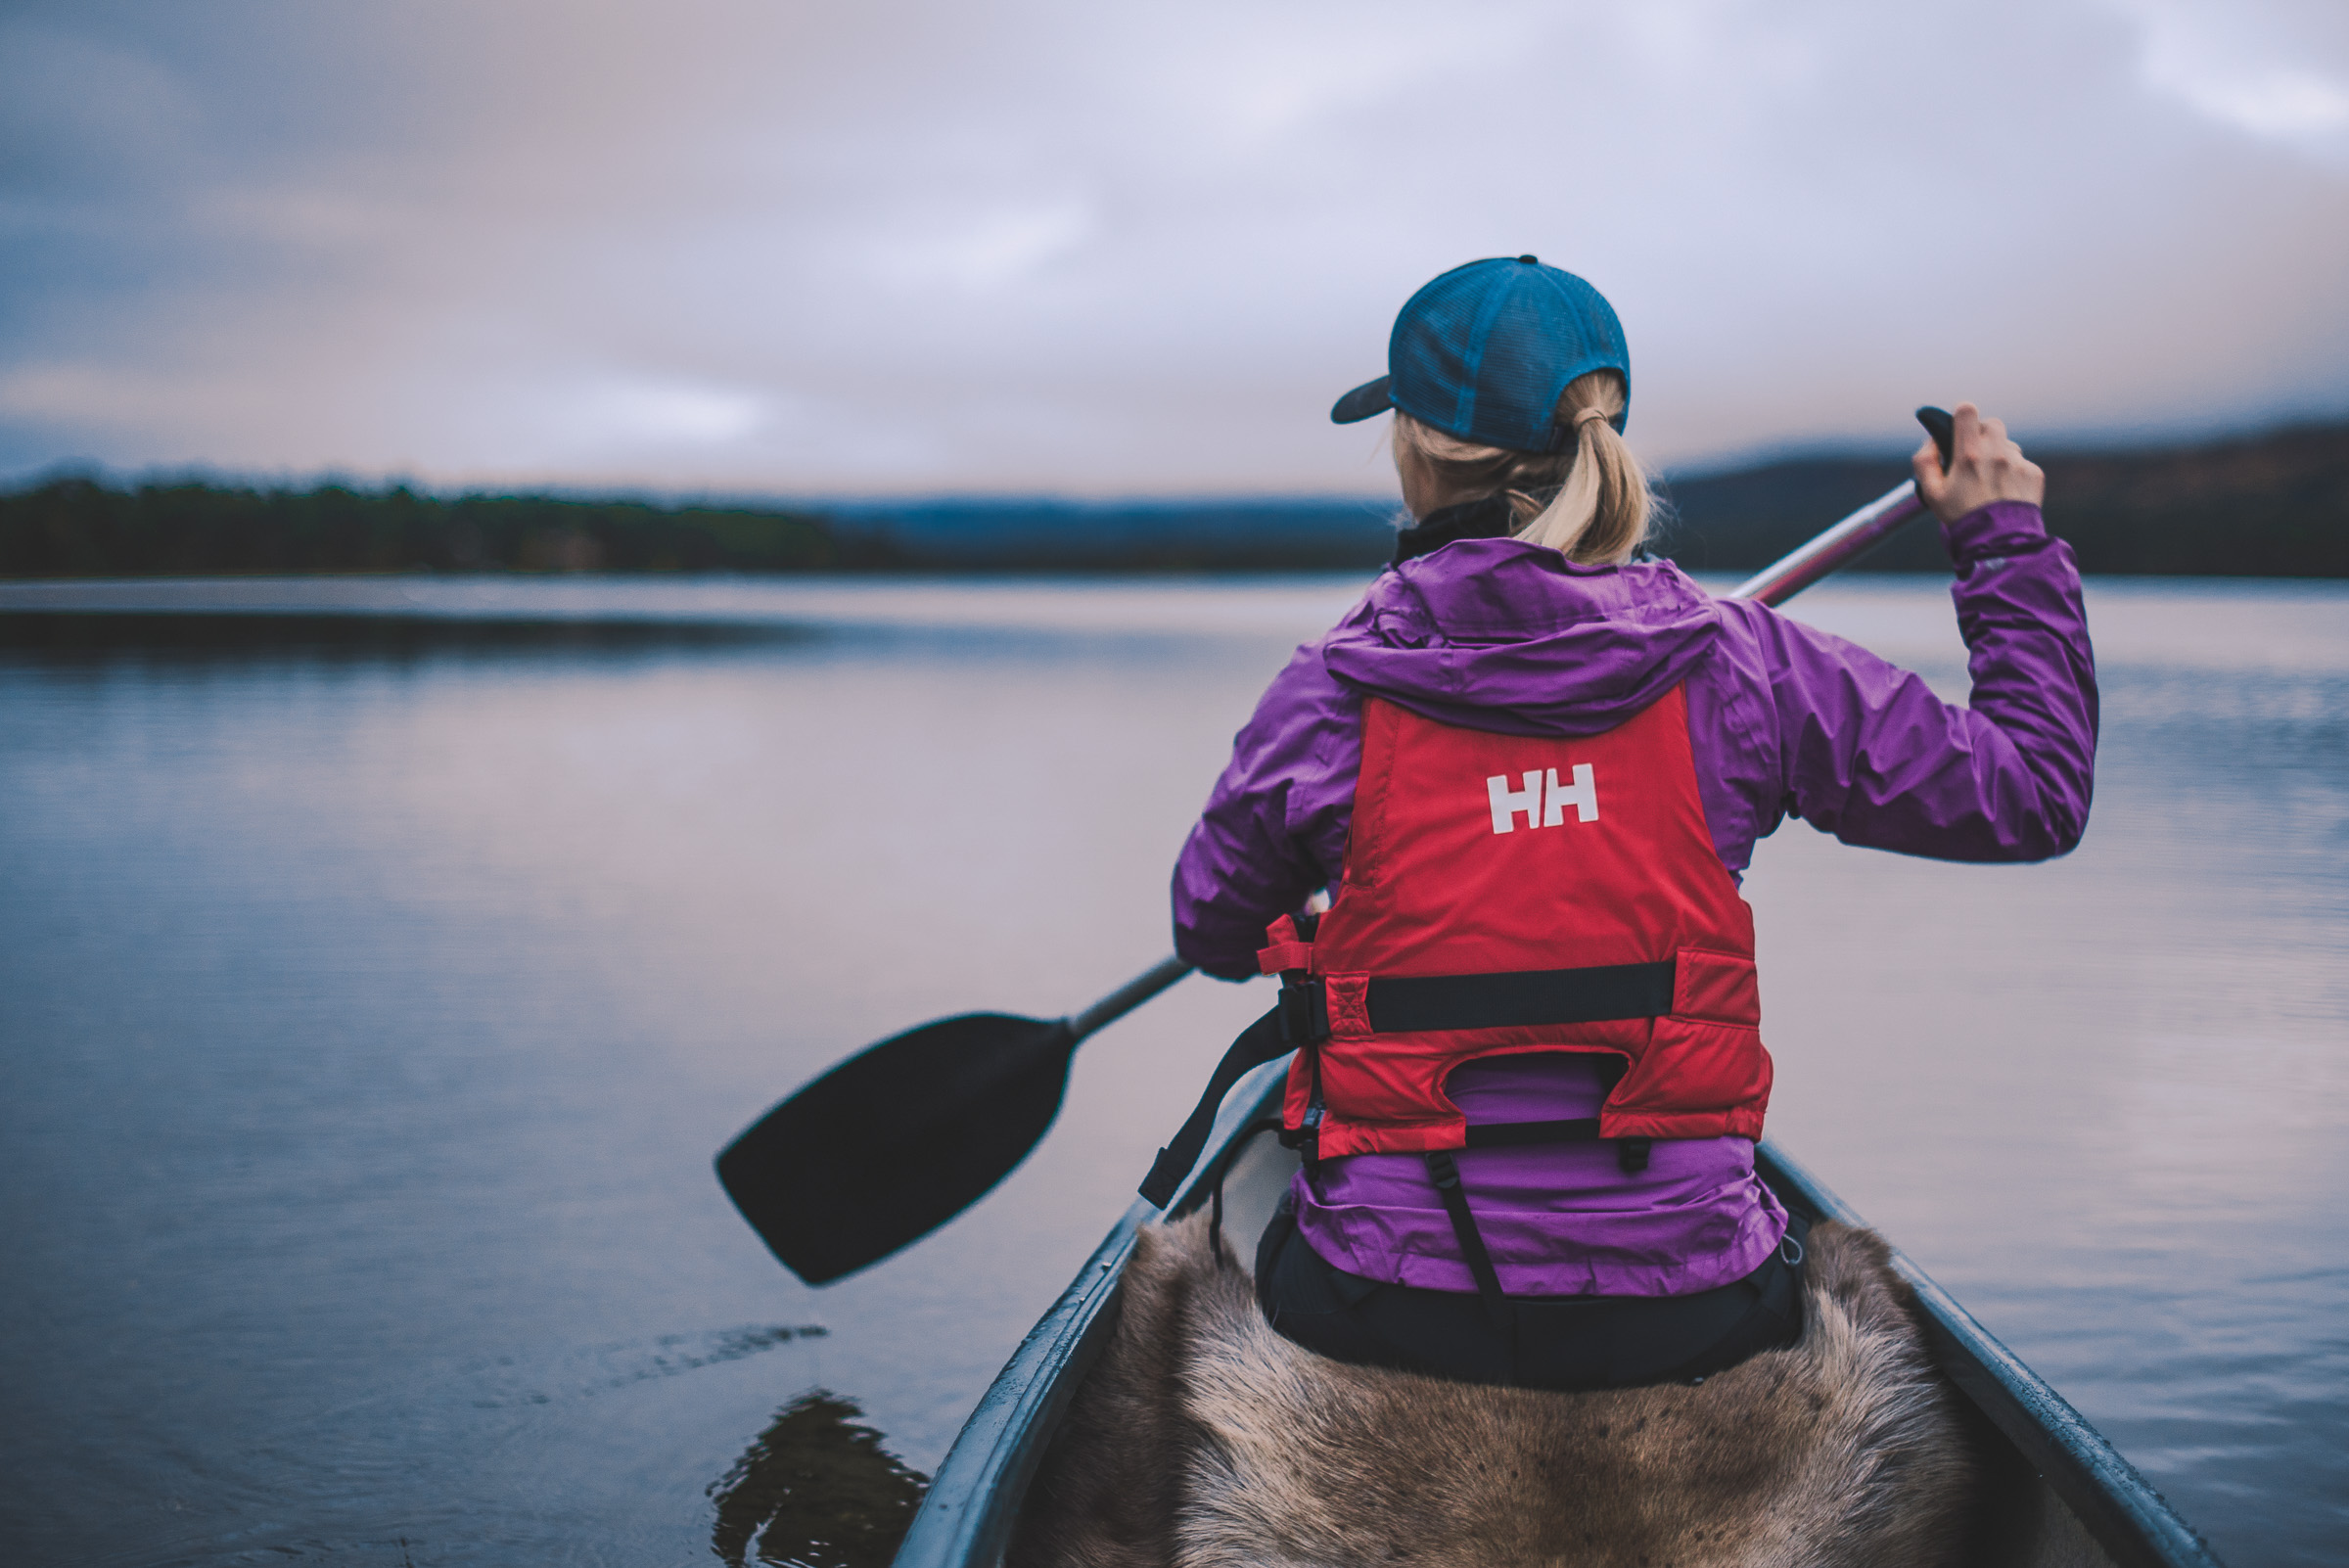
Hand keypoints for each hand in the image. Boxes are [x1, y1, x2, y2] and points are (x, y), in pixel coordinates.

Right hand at [1913, 402, 2043, 523]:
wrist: (1997, 542)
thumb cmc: (1961, 517)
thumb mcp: (1931, 493)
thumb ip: (1924, 461)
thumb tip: (1932, 440)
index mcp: (1968, 454)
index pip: (1967, 410)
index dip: (1962, 415)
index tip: (1960, 428)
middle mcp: (1995, 453)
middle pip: (1992, 423)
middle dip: (1982, 435)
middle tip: (1975, 456)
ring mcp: (2017, 462)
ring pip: (2008, 444)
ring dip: (1999, 454)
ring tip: (1990, 479)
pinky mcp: (2033, 473)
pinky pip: (2022, 462)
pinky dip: (2013, 472)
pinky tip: (2005, 491)